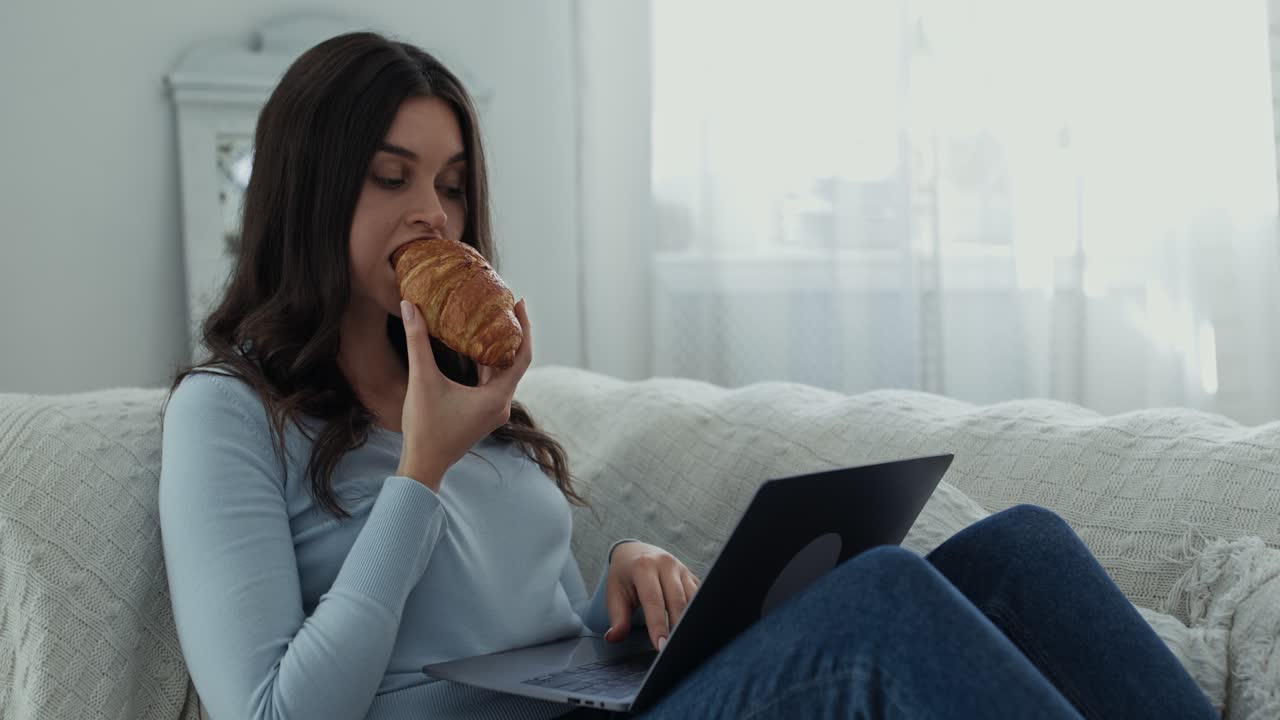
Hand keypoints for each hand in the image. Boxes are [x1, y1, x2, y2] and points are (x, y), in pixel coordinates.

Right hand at [396, 298, 532, 490]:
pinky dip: (486, 364)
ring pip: (502, 373)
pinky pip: (491, 383)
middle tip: (504, 307)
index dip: (524, 328)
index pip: (522, 356)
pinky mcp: (482, 415)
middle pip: (515, 362)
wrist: (422, 465)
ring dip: (498, 349)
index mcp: (497, 397)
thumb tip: (409, 305)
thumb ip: (417, 341)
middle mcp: (501, 405)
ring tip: (491, 321)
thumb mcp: (422, 380)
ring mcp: (493, 411)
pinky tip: (474, 347)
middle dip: (511, 334)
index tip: (519, 304)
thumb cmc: (425, 427)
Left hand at [602, 542, 699, 651]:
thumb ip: (617, 618)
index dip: (658, 625)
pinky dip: (699, 615)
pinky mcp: (692, 577)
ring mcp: (682, 569)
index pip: (653, 599)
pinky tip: (696, 632)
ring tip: (686, 645)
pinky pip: (700, 597)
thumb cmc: (624, 577)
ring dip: (690, 622)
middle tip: (674, 651)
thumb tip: (613, 638)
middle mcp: (666, 564)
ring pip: (693, 599)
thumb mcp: (614, 594)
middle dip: (677, 627)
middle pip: (677, 600)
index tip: (660, 647)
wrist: (636, 552)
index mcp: (644, 566)